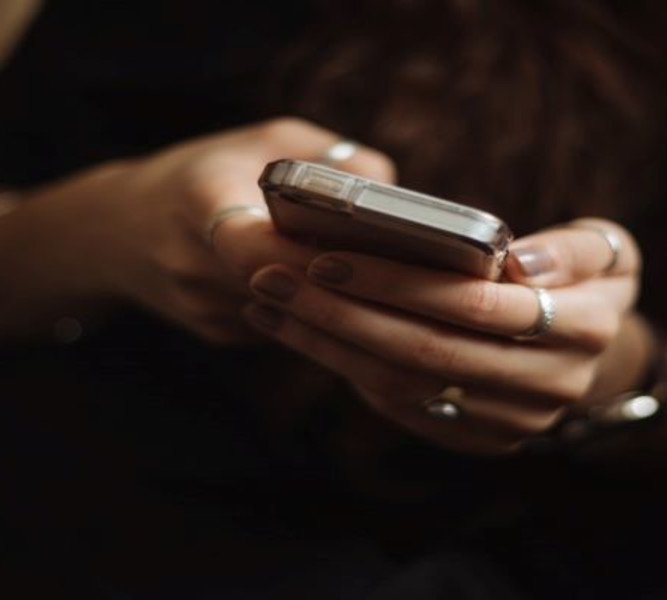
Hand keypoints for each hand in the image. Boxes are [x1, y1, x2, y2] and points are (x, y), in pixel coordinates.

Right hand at [21, 118, 393, 342]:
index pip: (254, 246)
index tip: (359, 250)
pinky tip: (332, 291)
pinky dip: (310, 310)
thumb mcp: (265, 139)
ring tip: (379, 280)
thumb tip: (393, 195)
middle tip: (399, 272)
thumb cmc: (204, 171)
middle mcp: (193, 263)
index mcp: (199, 201)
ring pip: (289, 315)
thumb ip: (330, 157)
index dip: (310, 255)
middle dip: (341, 281)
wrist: (118, 229)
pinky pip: (279, 326)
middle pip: (285, 288)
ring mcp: (203, 307)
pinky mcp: (216, 332)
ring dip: (332, 300)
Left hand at [243, 219, 641, 454]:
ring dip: (329, 344)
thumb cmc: (584, 284)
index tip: (326, 256)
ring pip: (404, 385)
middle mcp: (549, 385)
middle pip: (426, 351)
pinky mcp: (478, 438)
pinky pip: (403, 407)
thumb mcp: (607, 251)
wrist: (589, 356)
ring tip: (271, 303)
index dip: (398, 282)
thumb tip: (515, 263)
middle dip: (342, 314)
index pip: (476, 306)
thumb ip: (576, 250)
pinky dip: (346, 368)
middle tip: (274, 277)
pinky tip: (303, 333)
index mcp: (584, 328)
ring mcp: (510, 422)